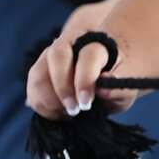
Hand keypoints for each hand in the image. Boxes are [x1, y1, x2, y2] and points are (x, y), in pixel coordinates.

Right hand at [24, 0, 136, 117]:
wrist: (104, 69)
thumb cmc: (117, 77)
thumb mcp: (126, 84)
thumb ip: (118, 88)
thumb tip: (102, 90)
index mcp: (97, 44)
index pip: (88, 56)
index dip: (85, 80)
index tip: (86, 103)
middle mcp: (70, 44)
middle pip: (57, 56)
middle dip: (62, 88)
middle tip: (75, 110)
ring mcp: (50, 56)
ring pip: (38, 73)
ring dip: (50, 100)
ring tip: (69, 114)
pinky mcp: (39, 71)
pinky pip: (32, 89)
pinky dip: (42, 106)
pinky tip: (60, 113)